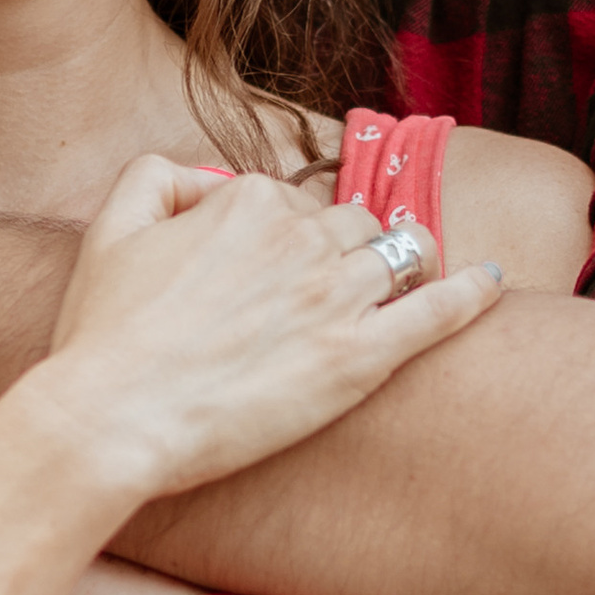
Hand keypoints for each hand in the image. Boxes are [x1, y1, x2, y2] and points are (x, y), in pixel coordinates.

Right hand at [22, 154, 498, 513]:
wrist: (112, 418)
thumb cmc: (102, 334)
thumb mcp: (110, 227)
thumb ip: (157, 177)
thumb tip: (204, 177)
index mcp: (246, 201)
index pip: (288, 200)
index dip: (278, 235)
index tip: (261, 273)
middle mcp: (300, 238)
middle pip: (352, 224)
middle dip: (343, 247)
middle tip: (321, 291)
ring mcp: (335, 298)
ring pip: (397, 256)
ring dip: (401, 264)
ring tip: (409, 281)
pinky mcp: (359, 360)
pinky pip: (438, 310)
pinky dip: (472, 291)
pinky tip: (492, 280)